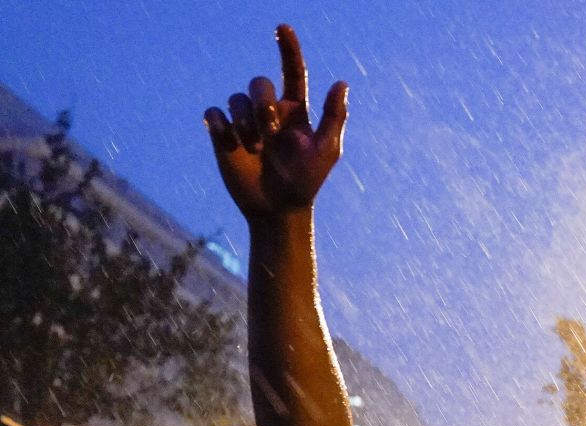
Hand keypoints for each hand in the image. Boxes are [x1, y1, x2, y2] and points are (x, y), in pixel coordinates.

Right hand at [204, 25, 348, 218]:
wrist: (279, 208)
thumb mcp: (326, 151)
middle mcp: (269, 110)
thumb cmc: (307, 181)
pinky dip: (220, 124)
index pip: (292, 72)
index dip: (288, 48)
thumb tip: (342, 82)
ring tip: (256, 148)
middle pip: (259, 83)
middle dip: (263, 103)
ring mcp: (244, 121)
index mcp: (295, 110)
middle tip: (271, 132)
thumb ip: (333, 117)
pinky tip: (230, 143)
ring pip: (235, 97)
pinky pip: (213, 112)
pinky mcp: (222, 134)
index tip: (283, 27)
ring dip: (245, 122)